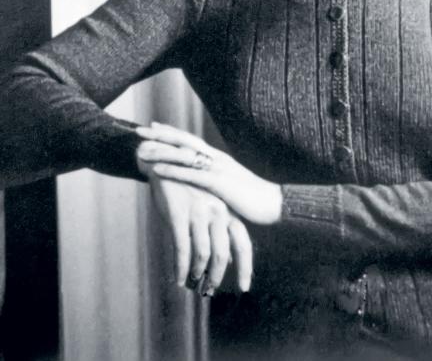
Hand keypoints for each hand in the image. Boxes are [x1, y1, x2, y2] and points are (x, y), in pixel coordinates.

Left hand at [136, 122, 282, 225]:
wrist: (274, 203)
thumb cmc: (253, 197)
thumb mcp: (231, 184)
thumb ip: (216, 180)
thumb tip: (204, 181)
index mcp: (218, 157)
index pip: (190, 140)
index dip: (171, 132)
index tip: (153, 127)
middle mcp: (216, 157)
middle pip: (183, 141)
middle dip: (160, 135)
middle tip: (138, 131)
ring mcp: (217, 168)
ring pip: (182, 155)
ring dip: (160, 151)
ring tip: (140, 149)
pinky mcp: (218, 183)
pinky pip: (189, 175)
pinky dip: (170, 171)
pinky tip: (155, 170)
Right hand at [137, 154, 252, 292]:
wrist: (164, 162)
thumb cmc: (188, 189)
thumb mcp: (208, 206)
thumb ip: (220, 233)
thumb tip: (228, 262)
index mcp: (226, 210)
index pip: (242, 242)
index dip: (245, 267)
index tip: (244, 287)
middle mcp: (216, 211)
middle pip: (222, 252)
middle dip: (216, 276)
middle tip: (209, 291)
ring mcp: (198, 212)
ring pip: (202, 253)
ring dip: (197, 274)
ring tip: (191, 284)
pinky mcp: (178, 214)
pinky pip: (181, 248)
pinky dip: (181, 267)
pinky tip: (178, 278)